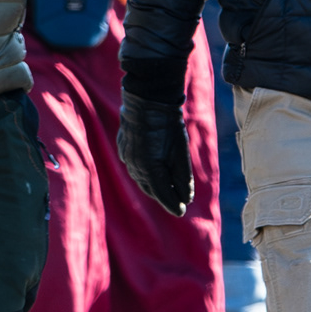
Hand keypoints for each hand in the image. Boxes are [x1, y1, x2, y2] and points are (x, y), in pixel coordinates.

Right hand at [117, 85, 191, 212]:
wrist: (147, 99)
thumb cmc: (168, 123)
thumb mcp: (181, 150)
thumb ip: (183, 176)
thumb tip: (187, 197)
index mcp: (150, 167)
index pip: (163, 193)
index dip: (173, 204)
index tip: (182, 212)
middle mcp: (135, 166)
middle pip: (151, 189)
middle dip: (164, 197)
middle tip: (177, 203)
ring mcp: (127, 157)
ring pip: (141, 180)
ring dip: (154, 186)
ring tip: (168, 190)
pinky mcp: (124, 149)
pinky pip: (134, 168)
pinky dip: (145, 174)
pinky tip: (154, 173)